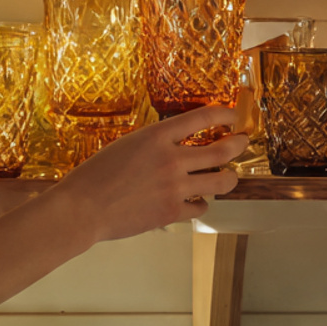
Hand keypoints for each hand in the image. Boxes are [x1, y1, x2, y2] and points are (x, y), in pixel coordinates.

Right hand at [56, 105, 247, 243]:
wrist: (83, 208)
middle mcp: (171, 160)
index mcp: (155, 136)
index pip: (201, 118)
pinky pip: (201, 207)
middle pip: (222, 151)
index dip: (224, 113)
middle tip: (243, 142)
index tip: (233, 114)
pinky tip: (195, 201)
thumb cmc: (95, 175)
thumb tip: (180, 146)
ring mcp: (175, 188)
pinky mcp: (172, 212)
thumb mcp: (126, 145)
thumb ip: (155, 144)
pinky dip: (201, 203)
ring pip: (221, 182)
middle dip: (238, 144)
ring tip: (229, 176)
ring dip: (230, 177)